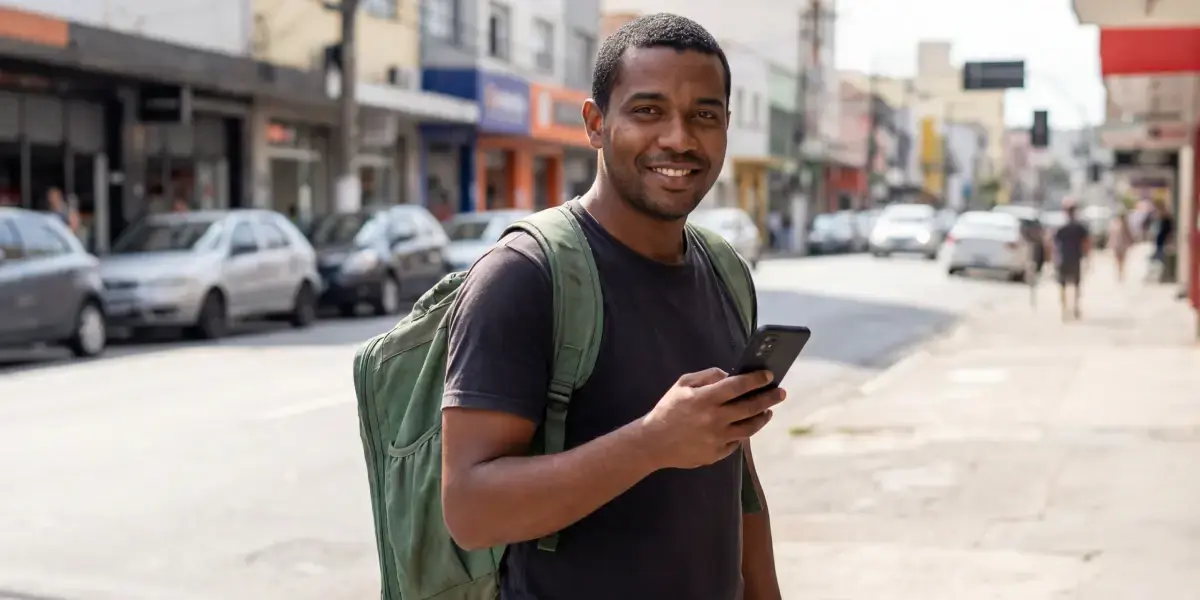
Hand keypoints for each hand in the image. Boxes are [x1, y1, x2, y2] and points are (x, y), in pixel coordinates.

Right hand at [638, 368, 786, 469]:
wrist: (653, 442)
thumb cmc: (668, 409)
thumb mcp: (682, 384)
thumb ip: (707, 376)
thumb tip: (730, 375)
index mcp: (704, 399)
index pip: (738, 385)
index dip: (756, 379)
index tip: (769, 375)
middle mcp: (713, 419)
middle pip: (750, 407)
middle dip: (769, 398)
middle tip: (780, 392)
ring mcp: (716, 438)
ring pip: (750, 428)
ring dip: (763, 417)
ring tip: (768, 411)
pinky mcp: (716, 454)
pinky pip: (736, 442)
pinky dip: (743, 433)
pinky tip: (745, 425)